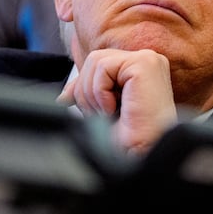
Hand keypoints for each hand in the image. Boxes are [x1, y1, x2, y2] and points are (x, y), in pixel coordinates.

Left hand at [58, 48, 177, 153]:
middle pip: (95, 59)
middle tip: (100, 114)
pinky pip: (104, 66)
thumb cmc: (133, 140)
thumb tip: (64, 96)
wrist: (146, 154)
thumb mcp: (102, 112)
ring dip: (93, 93)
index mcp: (140, 70)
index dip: (82, 84)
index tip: (70, 102)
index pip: (100, 63)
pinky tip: (114, 108)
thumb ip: (87, 95)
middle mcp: (147, 61)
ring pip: (97, 61)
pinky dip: (101, 91)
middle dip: (86, 90)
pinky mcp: (144, 64)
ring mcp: (148, 60)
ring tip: (108, 112)